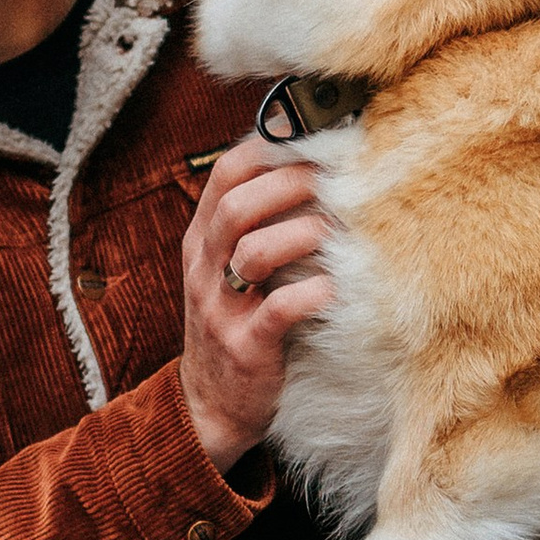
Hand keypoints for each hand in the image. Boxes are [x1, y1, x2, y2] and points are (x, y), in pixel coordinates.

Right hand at [179, 131, 334, 472]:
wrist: (210, 405)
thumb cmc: (236, 322)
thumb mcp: (229, 268)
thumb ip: (257, 223)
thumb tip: (312, 166)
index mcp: (203, 240)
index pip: (224, 174)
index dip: (268, 147)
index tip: (312, 135)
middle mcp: (205, 268)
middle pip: (238, 206)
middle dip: (291, 183)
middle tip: (337, 177)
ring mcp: (221, 308)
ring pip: (253, 253)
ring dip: (303, 234)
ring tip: (336, 231)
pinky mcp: (246, 347)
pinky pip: (278, 311)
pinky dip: (313, 293)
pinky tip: (337, 287)